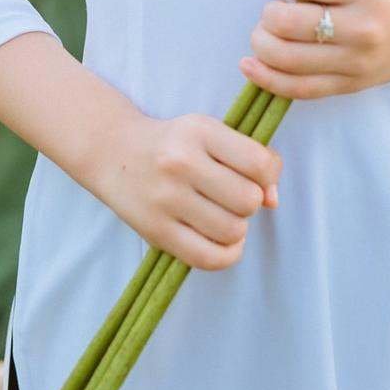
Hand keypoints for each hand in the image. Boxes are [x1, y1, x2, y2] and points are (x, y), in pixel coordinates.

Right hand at [96, 111, 282, 271]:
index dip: (268, 176)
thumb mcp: (210, 132)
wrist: (115, 152)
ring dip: (237, 228)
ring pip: (232, 231)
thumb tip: (273, 200)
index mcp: (199, 131)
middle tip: (232, 196)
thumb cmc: (174, 143)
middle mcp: (182, 163)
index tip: (257, 178)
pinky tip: (220, 239)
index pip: (259, 163)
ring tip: (222, 215)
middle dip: (249, 202)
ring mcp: (166, 199)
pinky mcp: (156, 232)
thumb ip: (251, 157)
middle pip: (248, 200)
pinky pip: (209, 258)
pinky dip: (226, 254)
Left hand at [241, 0, 389, 98]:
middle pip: (289, 24)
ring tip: (265, 33)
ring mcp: (357, 63)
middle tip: (275, 9)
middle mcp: (363, 29)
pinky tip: (251, 66)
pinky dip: (267, 79)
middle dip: (269, 14)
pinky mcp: (350, 86)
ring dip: (262, 44)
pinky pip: (299, 90)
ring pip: (288, 60)